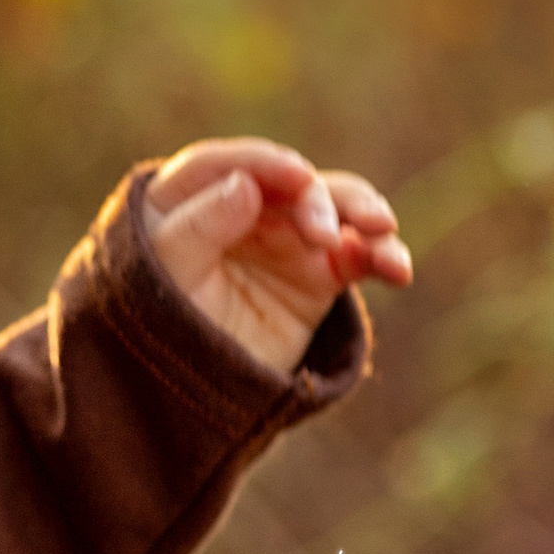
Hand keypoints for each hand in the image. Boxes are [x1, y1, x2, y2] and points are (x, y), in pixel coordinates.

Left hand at [144, 140, 411, 375]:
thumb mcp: (167, 274)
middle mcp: (244, 206)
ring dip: (363, 214)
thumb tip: (245, 182)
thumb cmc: (156, 322)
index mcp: (190, 197)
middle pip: (293, 184)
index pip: (230, 165)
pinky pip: (360, 254)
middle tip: (322, 234)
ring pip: (337, 208)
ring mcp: (286, 236)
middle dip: (317, 201)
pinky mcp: (321, 272)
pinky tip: (397, 270)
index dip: (265, 164)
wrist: (181, 389)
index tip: (296, 175)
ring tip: (381, 232)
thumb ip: (199, 227)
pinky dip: (382, 256)